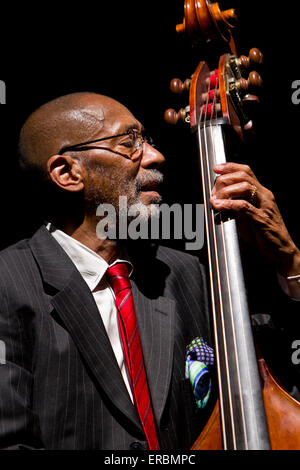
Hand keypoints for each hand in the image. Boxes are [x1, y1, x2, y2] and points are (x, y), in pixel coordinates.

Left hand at [210, 162, 299, 276]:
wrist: (282, 250)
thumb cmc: (265, 235)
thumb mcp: (248, 217)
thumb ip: (237, 208)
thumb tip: (220, 202)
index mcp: (262, 193)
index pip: (247, 172)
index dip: (231, 167)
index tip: (217, 168)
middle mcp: (265, 197)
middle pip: (244, 176)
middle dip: (225, 179)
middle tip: (214, 189)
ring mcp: (265, 207)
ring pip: (245, 187)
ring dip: (227, 191)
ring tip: (216, 198)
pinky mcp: (262, 220)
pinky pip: (245, 207)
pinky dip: (229, 204)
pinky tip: (219, 205)